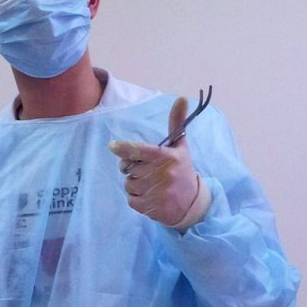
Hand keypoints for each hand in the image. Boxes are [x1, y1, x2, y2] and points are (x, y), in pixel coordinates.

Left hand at [108, 97, 210, 227]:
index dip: (125, 148)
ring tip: (151, 184)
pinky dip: (136, 198)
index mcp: (168, 157)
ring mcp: (157, 192)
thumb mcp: (181, 147)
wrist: (192, 204)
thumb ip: (177, 123)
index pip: (141, 150)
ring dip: (134, 184)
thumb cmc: (182, 170)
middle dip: (131, 168)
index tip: (113, 146)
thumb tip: (181, 98)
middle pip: (129, 168)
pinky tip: (150, 196)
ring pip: (128, 184)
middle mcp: (163, 174)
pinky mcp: (151, 207)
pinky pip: (130, 199)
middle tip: (145, 170)